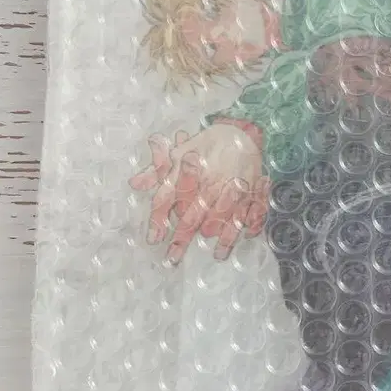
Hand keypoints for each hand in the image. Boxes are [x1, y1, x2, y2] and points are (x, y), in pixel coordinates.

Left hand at [129, 122, 268, 263]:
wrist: (241, 132)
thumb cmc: (207, 145)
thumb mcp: (180, 152)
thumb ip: (157, 170)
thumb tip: (134, 184)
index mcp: (192, 173)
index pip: (171, 199)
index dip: (159, 219)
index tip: (152, 238)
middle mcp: (213, 184)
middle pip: (195, 216)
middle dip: (183, 239)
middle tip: (173, 259)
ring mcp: (237, 189)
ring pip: (228, 218)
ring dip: (224, 238)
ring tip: (218, 256)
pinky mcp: (256, 191)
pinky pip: (256, 210)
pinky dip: (253, 223)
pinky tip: (248, 236)